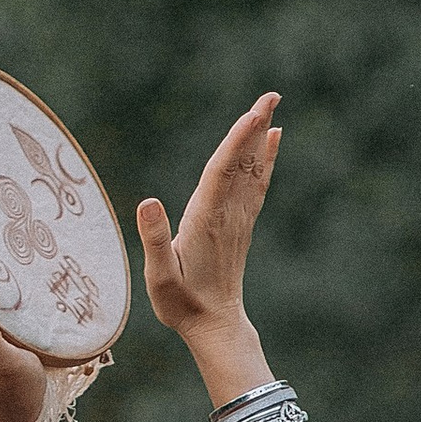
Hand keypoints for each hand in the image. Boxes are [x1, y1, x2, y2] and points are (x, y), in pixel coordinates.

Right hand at [136, 94, 280, 355]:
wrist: (214, 326)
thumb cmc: (182, 304)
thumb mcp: (160, 278)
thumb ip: (156, 240)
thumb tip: (148, 201)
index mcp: (205, 221)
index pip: (223, 172)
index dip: (238, 141)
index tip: (254, 114)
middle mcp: (226, 215)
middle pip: (243, 163)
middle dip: (256, 127)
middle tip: (271, 95)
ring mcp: (237, 219)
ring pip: (252, 170)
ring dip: (261, 137)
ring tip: (271, 105)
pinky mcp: (240, 225)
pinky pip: (257, 184)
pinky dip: (265, 159)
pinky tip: (273, 141)